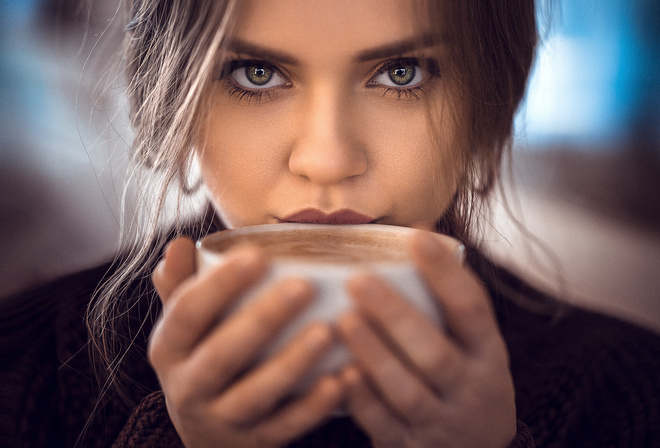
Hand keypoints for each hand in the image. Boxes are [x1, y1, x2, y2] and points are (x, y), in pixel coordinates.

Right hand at [149, 237, 344, 447]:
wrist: (206, 431)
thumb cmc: (203, 357)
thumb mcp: (184, 326)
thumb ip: (181, 285)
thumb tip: (179, 244)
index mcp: (169, 348)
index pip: (187, 313)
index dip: (219, 285)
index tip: (257, 255)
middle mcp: (188, 387)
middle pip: (222, 354)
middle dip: (263, 319)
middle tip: (304, 287)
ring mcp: (222, 419)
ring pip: (256, 394)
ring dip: (292, 362)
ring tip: (328, 331)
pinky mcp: (255, 442)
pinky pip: (286, 427)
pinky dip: (314, 406)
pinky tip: (342, 379)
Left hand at [337, 231, 515, 447]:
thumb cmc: (465, 376)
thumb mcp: (473, 343)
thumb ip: (447, 301)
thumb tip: (416, 232)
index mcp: (487, 352)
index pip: (471, 307)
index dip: (444, 272)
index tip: (415, 236)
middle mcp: (470, 387)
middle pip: (434, 352)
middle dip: (396, 315)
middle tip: (359, 280)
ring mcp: (442, 421)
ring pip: (408, 390)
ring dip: (375, 355)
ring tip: (344, 320)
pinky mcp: (412, 444)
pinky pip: (386, 426)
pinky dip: (364, 402)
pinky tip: (342, 375)